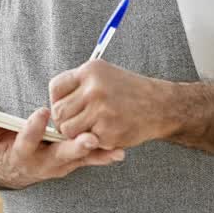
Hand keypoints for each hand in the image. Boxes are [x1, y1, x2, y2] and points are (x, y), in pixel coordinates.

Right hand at [0, 107, 124, 189]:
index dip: (31, 129)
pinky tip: (120, 152)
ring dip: (94, 153)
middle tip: (87, 138)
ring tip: (110, 147)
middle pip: (58, 156)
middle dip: (73, 148)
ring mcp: (58, 166)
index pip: (25, 143)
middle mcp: (41, 164)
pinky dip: (103, 156)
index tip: (40, 113)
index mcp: (19, 155)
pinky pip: (88, 160)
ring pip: (77, 159)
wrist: (10, 169)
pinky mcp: (71, 163)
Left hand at [48, 59, 175, 149]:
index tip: (68, 107)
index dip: (58, 101)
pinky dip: (94, 141)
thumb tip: (52, 105)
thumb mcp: (104, 75)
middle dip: (65, 121)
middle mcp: (94, 88)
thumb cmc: (129, 92)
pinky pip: (85, 142)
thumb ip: (79, 85)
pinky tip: (108, 132)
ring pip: (68, 130)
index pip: (56, 88)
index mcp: (91, 70)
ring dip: (76, 134)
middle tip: (79, 123)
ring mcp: (101, 110)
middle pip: (58, 112)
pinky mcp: (108, 131)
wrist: (161, 106)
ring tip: (92, 128)